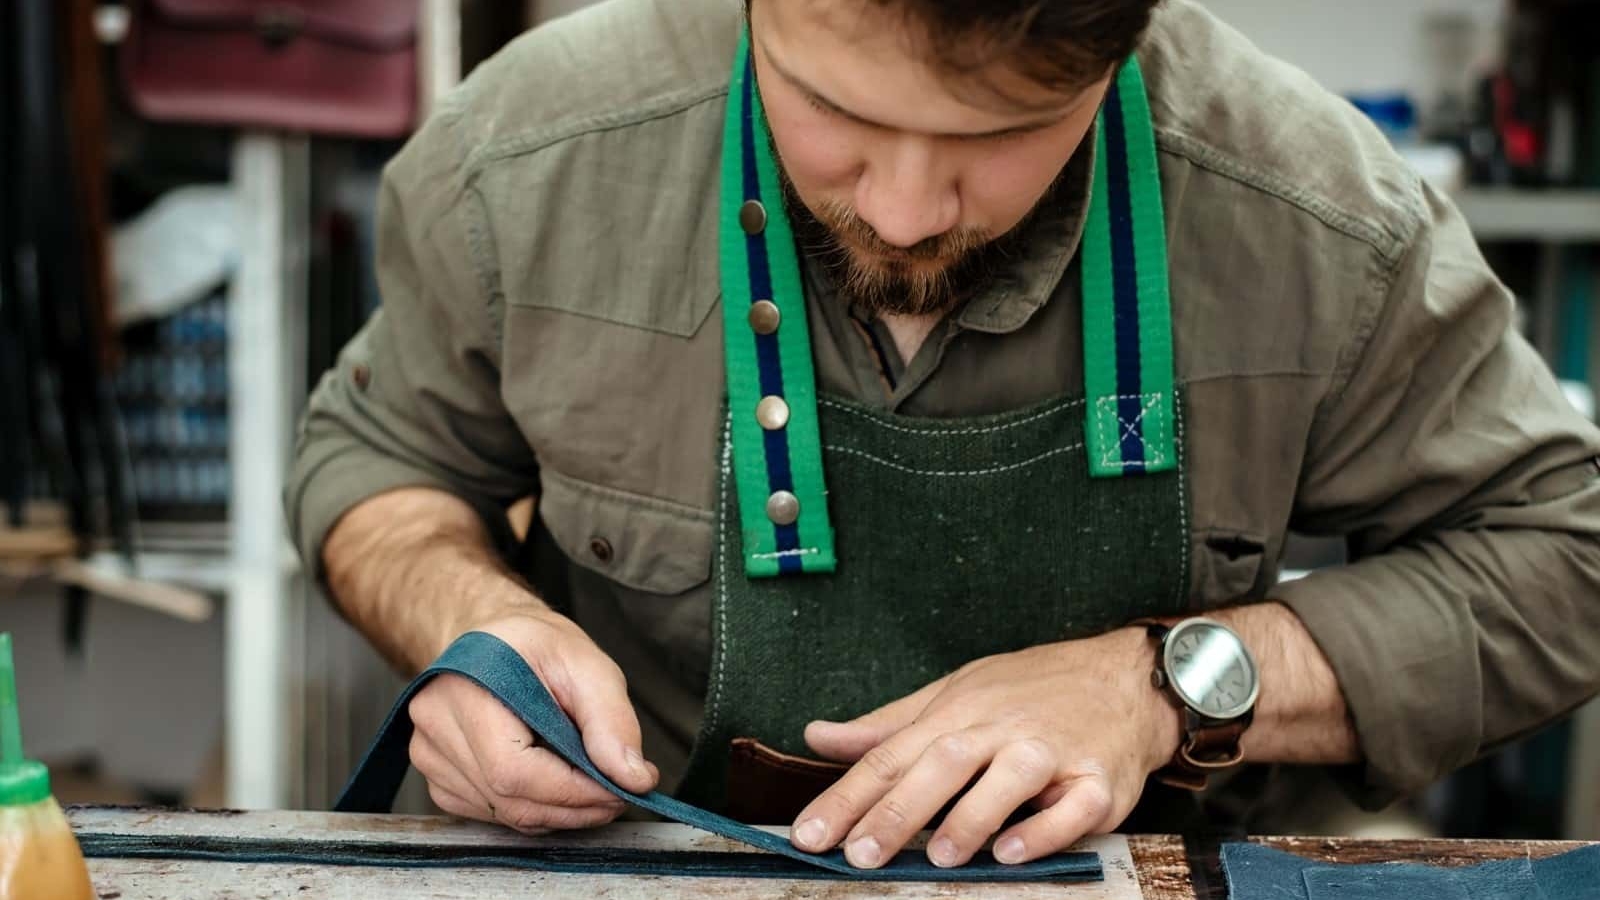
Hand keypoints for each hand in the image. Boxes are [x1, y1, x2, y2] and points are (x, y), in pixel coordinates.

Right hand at [407, 611, 659, 832]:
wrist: (495, 641)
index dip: (572, 792)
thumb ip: (612, 721)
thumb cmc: (536, 646)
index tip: (619, 791)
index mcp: (465, 687)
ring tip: (590, 785)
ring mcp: (429, 755)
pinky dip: (533, 809)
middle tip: (616, 794)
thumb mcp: (586, 664)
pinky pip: (492, 814)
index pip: (513, 770)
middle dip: (573, 806)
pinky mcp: (439, 778)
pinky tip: (553, 784)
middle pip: (508, 798)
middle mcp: (435, 724)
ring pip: (503, 813)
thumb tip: (632, 777)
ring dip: (557, 812)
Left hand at [788, 626, 1178, 867]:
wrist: (1125, 678)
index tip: (809, 835)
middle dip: (897, 811)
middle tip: (858, 855)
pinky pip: (1072, 808)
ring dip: (971, 818)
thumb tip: (817, 736)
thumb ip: (887, 726)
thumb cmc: (1030, 690)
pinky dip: (1043, 831)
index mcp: (958, 711)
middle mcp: (1000, 727)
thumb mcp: (952, 693)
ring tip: (939, 857)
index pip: (892, 755)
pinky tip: (1012, 852)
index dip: (847, 795)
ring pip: (1007, 780)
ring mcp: (1051, 752)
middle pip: (941, 764)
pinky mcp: (1100, 780)